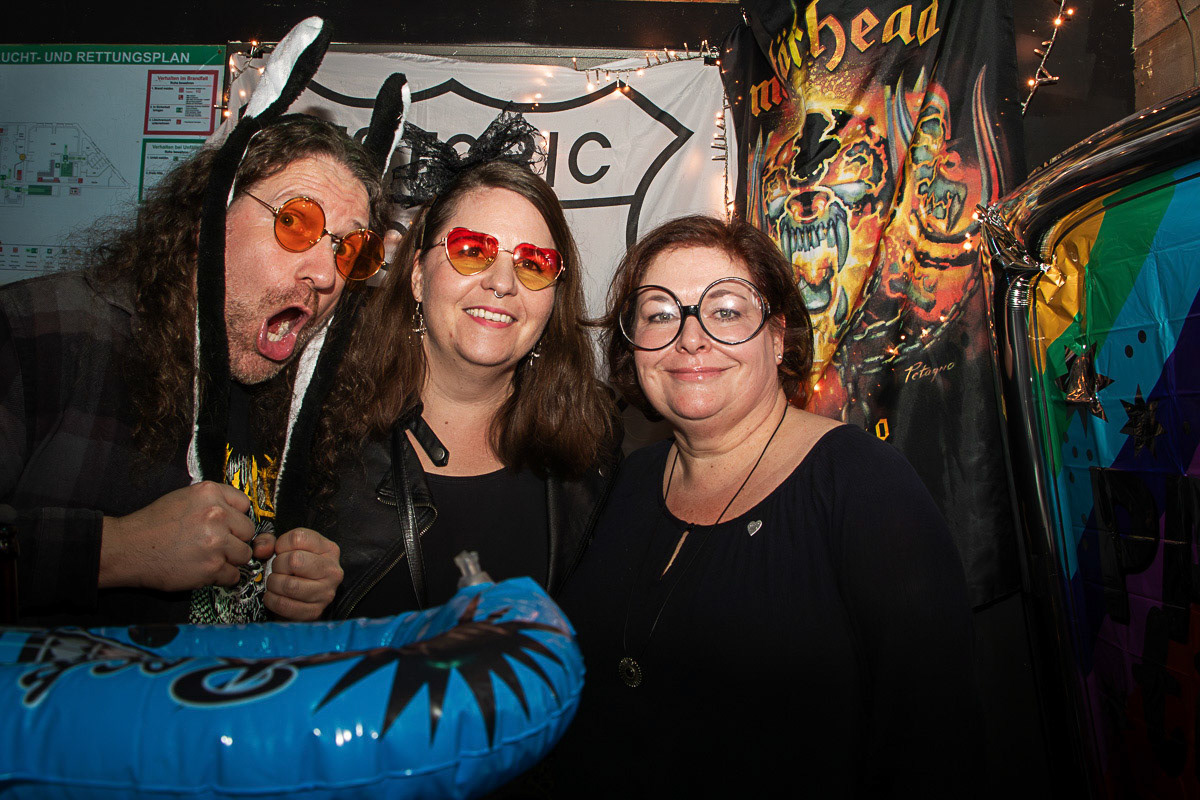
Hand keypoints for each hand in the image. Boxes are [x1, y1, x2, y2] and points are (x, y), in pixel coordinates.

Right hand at [100, 482, 274, 591]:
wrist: (128, 549)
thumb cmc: (152, 524)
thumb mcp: (184, 498)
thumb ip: (213, 502)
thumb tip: (236, 514)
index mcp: (210, 493)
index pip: (245, 505)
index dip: (236, 517)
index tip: (227, 525)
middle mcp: (217, 515)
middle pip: (248, 531)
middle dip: (235, 539)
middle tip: (215, 544)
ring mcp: (216, 542)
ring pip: (244, 554)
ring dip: (230, 559)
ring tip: (208, 558)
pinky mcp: (212, 567)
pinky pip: (234, 575)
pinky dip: (222, 577)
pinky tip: (205, 570)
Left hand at [264, 528, 342, 620]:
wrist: (302, 599)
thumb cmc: (294, 570)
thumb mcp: (284, 548)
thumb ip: (269, 542)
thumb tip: (261, 550)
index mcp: (328, 549)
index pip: (298, 538)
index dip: (281, 545)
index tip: (280, 552)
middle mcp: (331, 570)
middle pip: (295, 560)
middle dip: (277, 565)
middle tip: (277, 570)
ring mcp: (326, 592)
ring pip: (289, 585)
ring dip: (273, 584)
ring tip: (275, 583)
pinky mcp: (315, 611)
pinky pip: (285, 605)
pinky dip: (272, 600)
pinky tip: (273, 596)